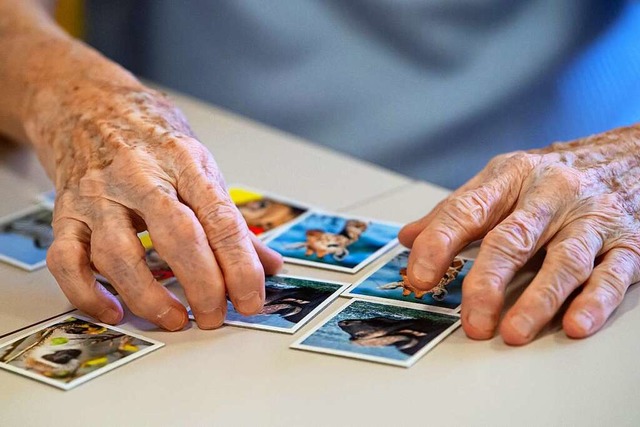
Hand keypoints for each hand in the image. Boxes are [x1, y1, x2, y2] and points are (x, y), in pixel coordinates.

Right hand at [31, 80, 281, 330]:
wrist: (84, 103)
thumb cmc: (149, 136)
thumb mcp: (198, 164)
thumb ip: (230, 217)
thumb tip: (269, 264)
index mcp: (184, 162)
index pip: (221, 220)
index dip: (241, 266)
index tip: (251, 300)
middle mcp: (140, 176)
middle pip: (177, 237)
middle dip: (203, 285)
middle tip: (216, 317)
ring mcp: (98, 195)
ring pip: (119, 254)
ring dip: (149, 296)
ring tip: (175, 319)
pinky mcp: (65, 213)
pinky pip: (67, 261)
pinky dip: (87, 294)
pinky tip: (114, 311)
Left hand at [399, 125, 639, 344]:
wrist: (628, 156)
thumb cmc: (553, 176)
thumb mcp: (500, 181)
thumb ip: (455, 212)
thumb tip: (408, 238)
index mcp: (511, 177)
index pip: (467, 210)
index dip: (439, 244)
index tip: (419, 277)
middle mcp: (551, 194)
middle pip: (513, 239)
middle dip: (488, 282)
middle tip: (471, 318)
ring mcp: (591, 218)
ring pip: (564, 261)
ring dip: (538, 300)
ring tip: (513, 331)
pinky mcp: (628, 243)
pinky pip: (612, 274)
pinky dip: (593, 301)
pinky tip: (575, 324)